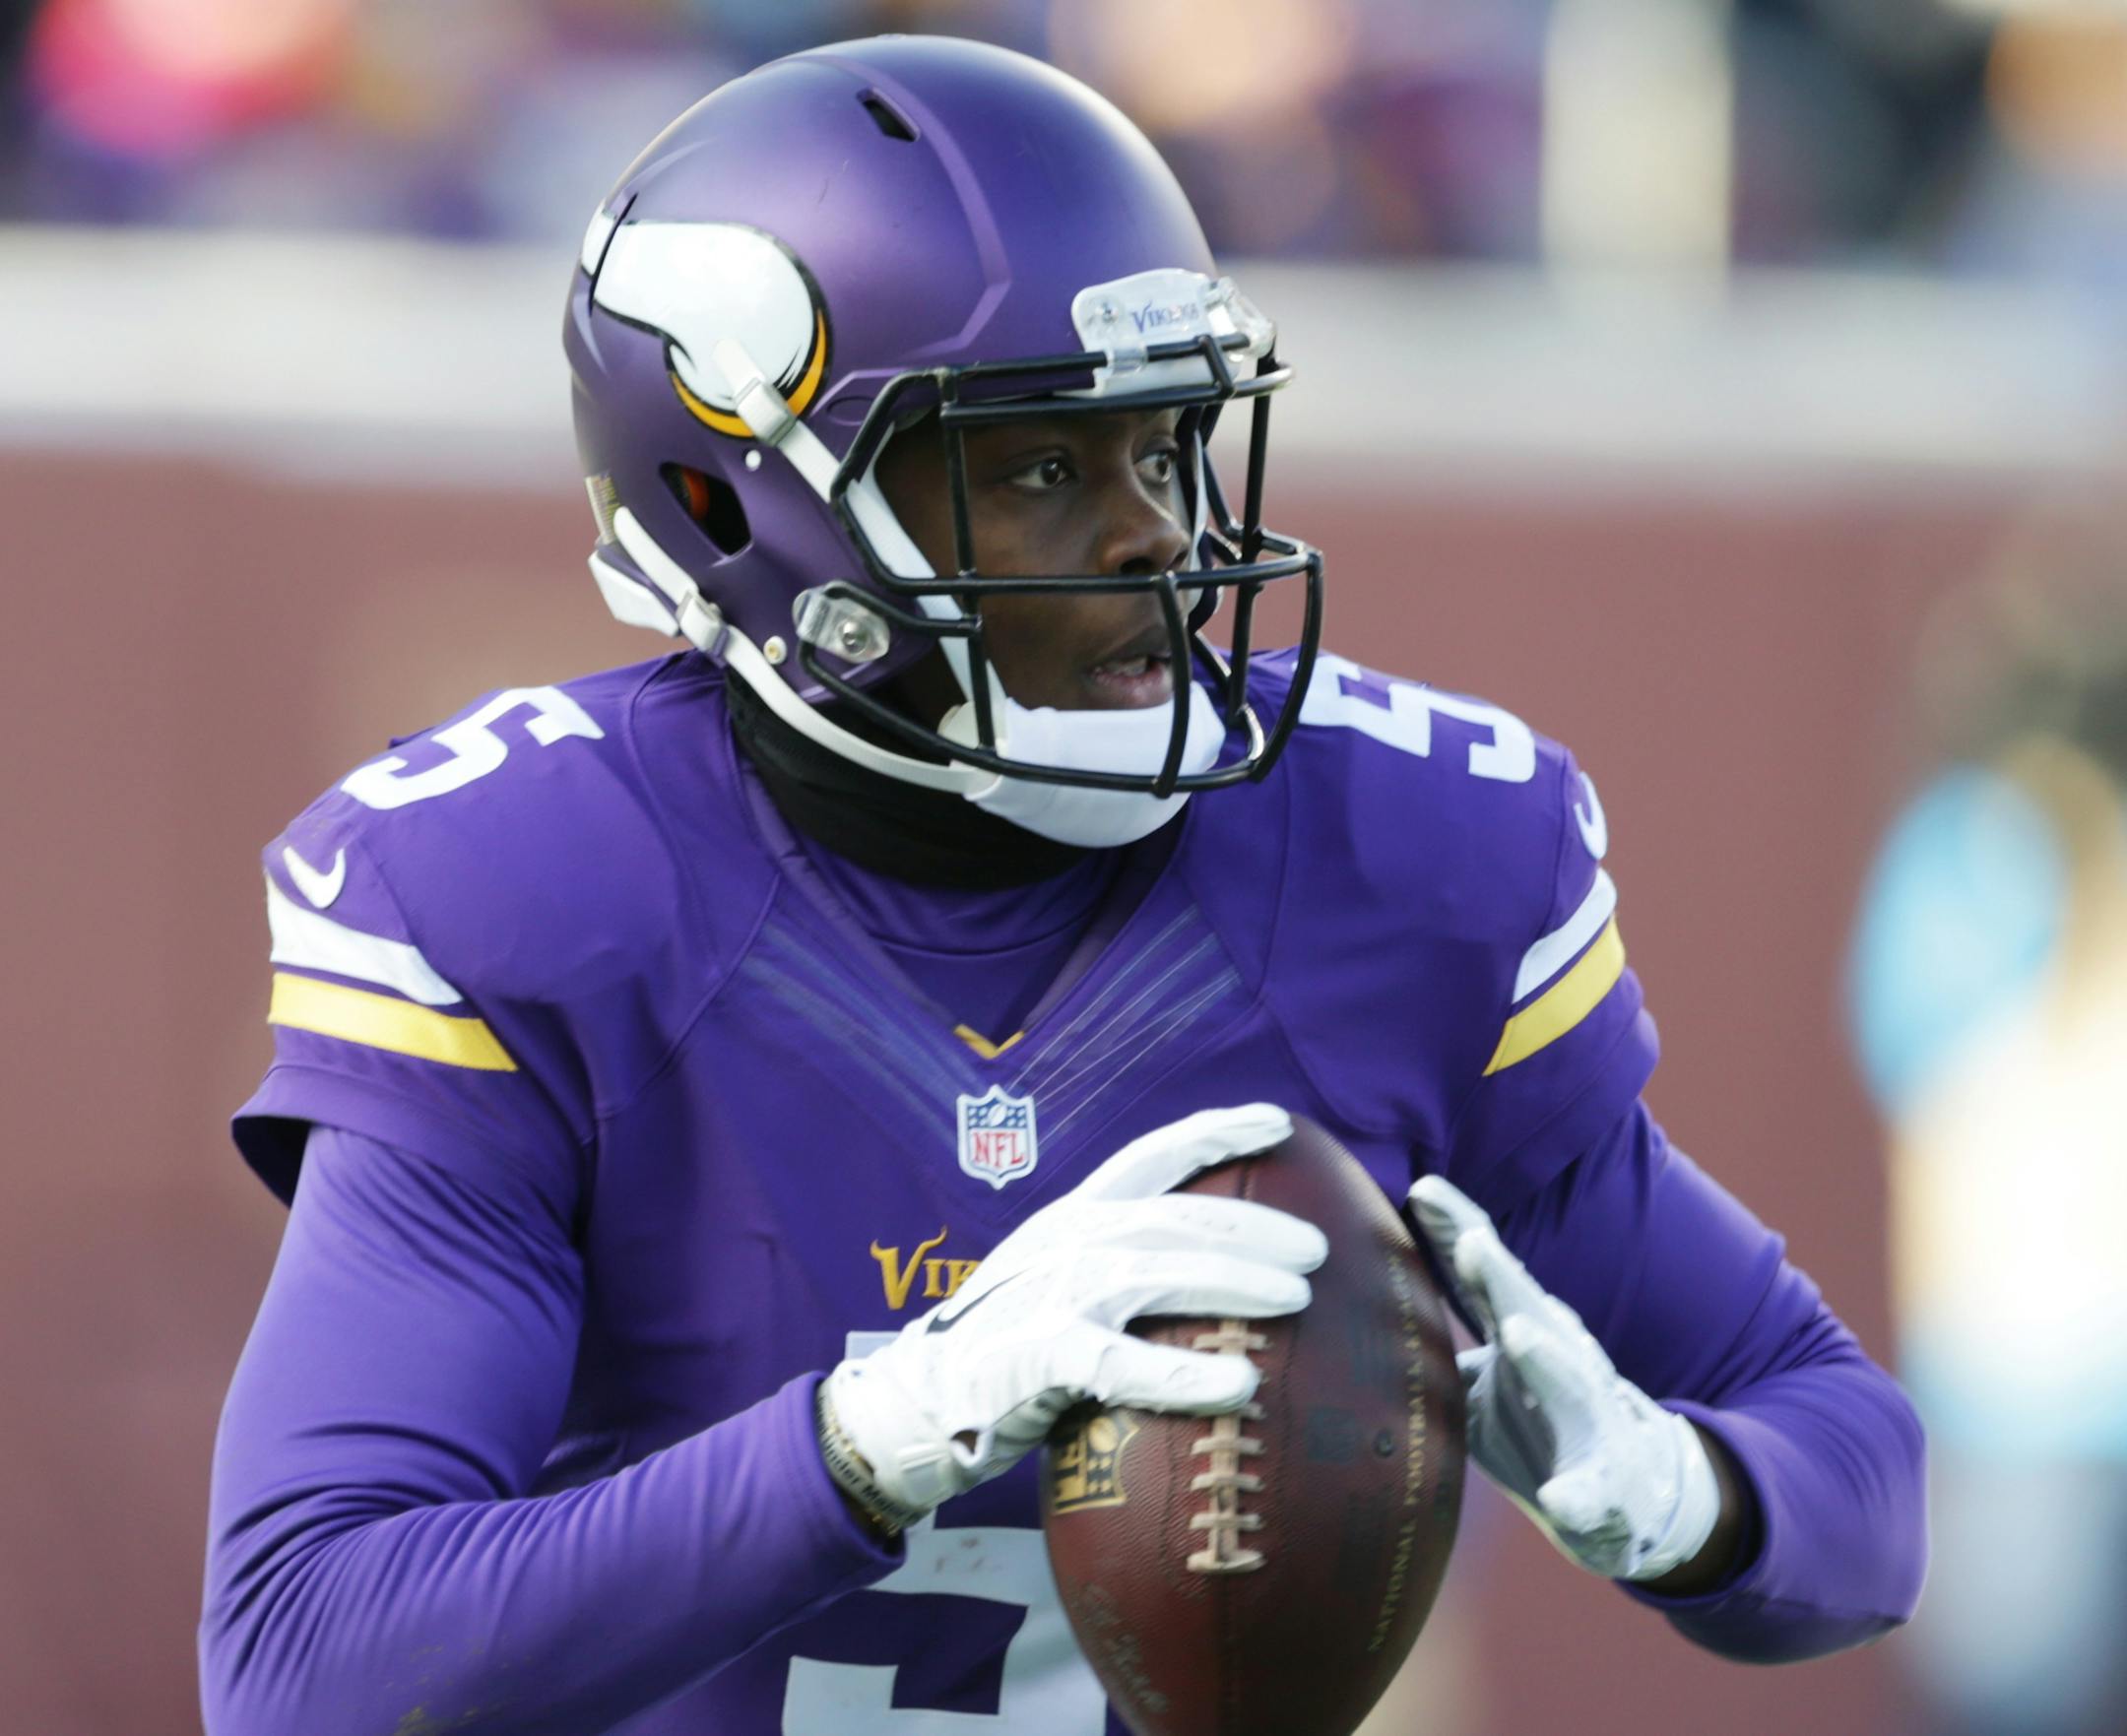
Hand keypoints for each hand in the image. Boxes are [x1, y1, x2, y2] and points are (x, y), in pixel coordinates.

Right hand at [822, 1105, 1325, 1525]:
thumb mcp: (1064, 1285)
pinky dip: (1180, 1371)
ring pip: (1150, 1272)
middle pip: (1168, 1216)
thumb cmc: (1010, 1346)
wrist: (917, 1402)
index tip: (1279, 1122)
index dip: (1213, 1132)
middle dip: (1247, 1224)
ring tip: (1296, 1297)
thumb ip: (1127, 1272)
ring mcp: (1046, 1294)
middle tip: (1318, 1248)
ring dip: (1229, 1282)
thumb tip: (1225, 1277)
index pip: (1150, 1156)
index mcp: (1073, 1218)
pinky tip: (1237, 1385)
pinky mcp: (1034, 1356)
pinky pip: (1118, 1361)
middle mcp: (1062, 1242)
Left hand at [1407, 1174, 1719, 1582]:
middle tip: (1473, 1241)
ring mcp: (1589, 1422)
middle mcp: (1561, 1362)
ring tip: (1519, 1333)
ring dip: (1545, 1357)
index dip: (1457, 1231)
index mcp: (1524, 1331)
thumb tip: (1350, 1301)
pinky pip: (1591, 1494)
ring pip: (1569, 1384)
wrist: (1630, 1492)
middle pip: (1529, 1308)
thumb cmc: (1535, 1419)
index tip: (1422, 1189)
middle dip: (1502, 1276)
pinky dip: (1577, 1495)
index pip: (1487, 1274)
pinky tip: (1561, 1498)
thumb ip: (1432, 1339)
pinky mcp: (1606, 1488)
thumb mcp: (1479, 1375)